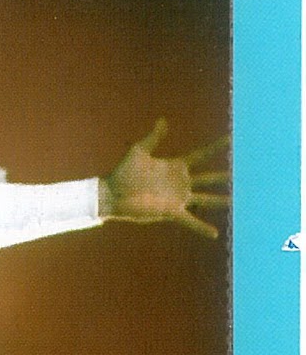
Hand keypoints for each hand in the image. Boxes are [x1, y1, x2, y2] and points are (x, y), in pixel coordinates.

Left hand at [98, 118, 229, 238]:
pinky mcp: (171, 211)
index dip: (217, 147)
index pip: (202, 155)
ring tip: (236, 200)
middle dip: (225, 176)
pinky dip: (201, 227)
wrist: (111, 194)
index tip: (232, 140)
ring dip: (221, 200)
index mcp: (175, 166)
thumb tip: (164, 121)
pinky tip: (215, 233)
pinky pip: (190, 220)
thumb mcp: (139, 151)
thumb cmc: (122, 172)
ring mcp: (178, 197)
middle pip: (209, 178)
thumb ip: (154, 137)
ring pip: (205, 199)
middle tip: (244, 172)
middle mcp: (181, 182)